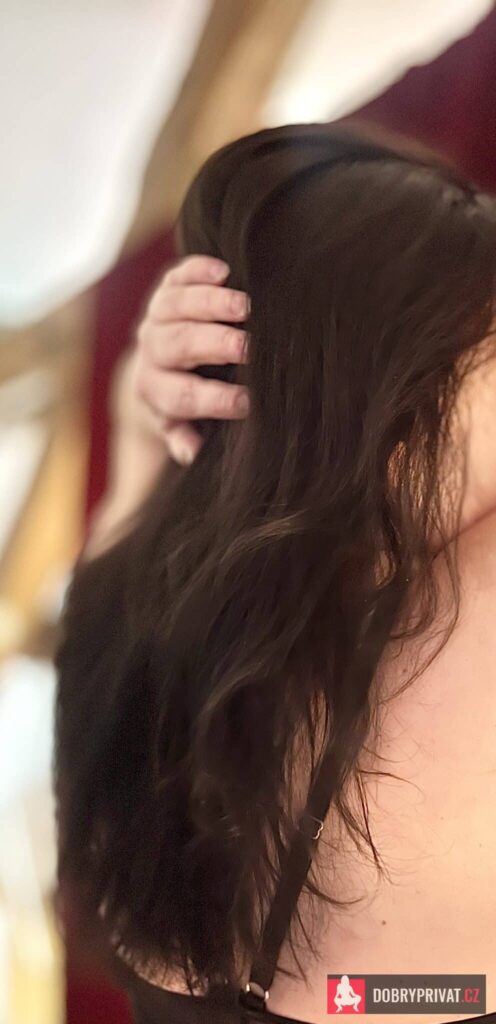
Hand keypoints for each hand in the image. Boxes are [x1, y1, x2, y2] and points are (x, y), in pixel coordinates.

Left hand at [133, 254, 249, 464]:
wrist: (154, 365)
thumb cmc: (182, 400)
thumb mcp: (178, 424)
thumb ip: (184, 436)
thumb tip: (192, 452)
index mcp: (156, 389)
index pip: (184, 396)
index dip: (215, 400)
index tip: (248, 401)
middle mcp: (153, 351)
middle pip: (179, 346)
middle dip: (214, 346)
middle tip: (249, 348)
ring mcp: (157, 317)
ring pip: (175, 306)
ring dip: (209, 304)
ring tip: (245, 306)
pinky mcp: (166, 289)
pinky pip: (176, 276)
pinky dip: (197, 270)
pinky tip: (223, 270)